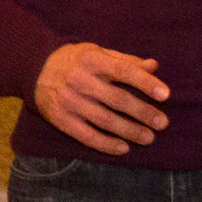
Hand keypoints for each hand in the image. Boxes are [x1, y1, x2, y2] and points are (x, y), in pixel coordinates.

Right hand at [34, 42, 170, 155]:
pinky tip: (124, 148)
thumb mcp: (99, 53)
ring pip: (104, 120)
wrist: (36, 69)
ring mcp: (70, 102)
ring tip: (149, 138)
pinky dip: (106, 144)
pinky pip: (86, 136)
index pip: (124, 71)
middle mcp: (80, 81)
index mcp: (93, 61)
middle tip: (163, 123)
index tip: (166, 95)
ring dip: (129, 131)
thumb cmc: (77, 60)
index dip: (146, 83)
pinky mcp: (61, 120)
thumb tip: (154, 66)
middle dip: (143, 112)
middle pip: (117, 99)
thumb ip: (126, 61)